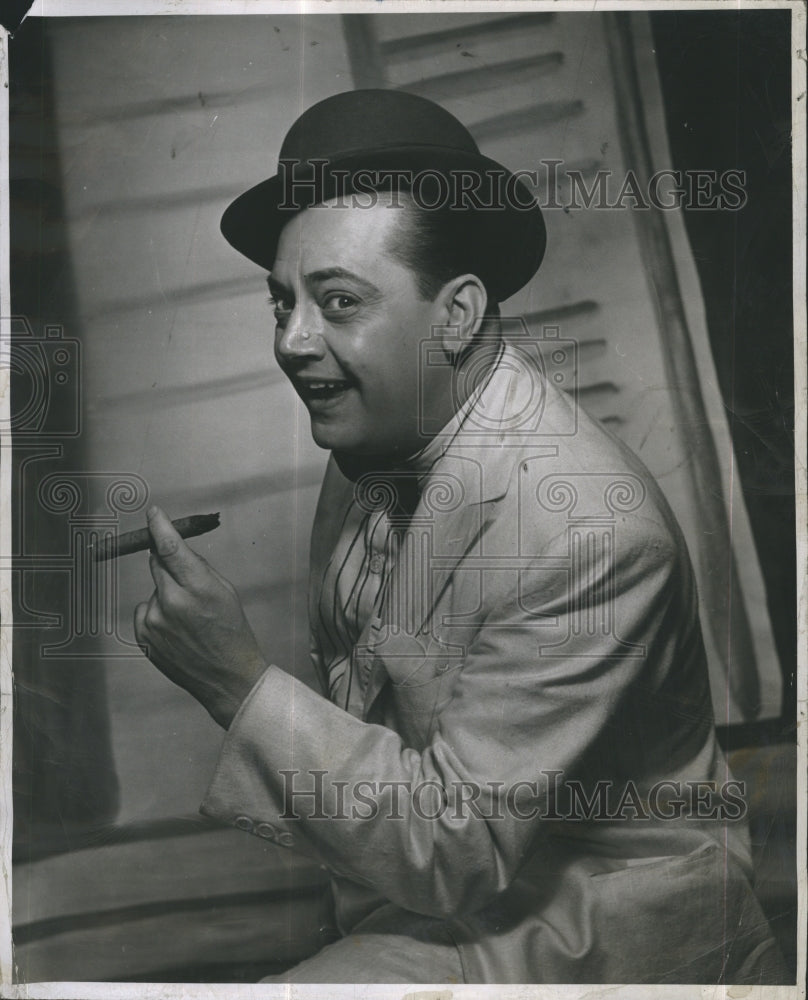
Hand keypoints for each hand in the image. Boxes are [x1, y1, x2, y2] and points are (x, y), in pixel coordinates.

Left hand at [134, 505, 266, 728]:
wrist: (228, 678)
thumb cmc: (232, 631)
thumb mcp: (225, 591)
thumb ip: (198, 568)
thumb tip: (175, 549)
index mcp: (198, 587)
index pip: (169, 547)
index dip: (159, 526)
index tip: (153, 513)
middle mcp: (172, 602)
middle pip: (156, 563)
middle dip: (168, 563)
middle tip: (186, 580)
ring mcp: (154, 621)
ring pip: (154, 589)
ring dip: (166, 594)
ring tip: (188, 619)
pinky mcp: (143, 636)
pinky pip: (145, 610)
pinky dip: (158, 613)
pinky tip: (177, 631)